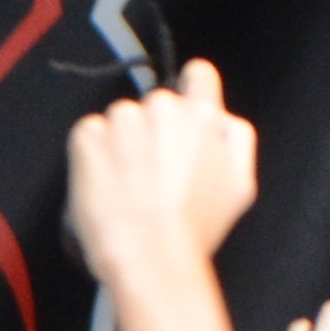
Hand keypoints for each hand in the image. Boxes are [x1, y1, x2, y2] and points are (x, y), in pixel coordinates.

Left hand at [60, 59, 260, 286]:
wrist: (148, 256)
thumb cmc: (193, 230)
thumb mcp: (240, 187)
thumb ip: (236, 141)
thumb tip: (223, 121)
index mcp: (202, 115)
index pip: (198, 75)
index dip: (190, 93)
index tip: (180, 118)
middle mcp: (163, 106)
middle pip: (155, 105)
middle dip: (152, 133)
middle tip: (152, 177)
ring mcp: (123, 119)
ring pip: (120, 121)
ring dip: (120, 145)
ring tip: (128, 189)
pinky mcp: (89, 136)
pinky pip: (88, 135)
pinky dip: (92, 157)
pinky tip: (106, 187)